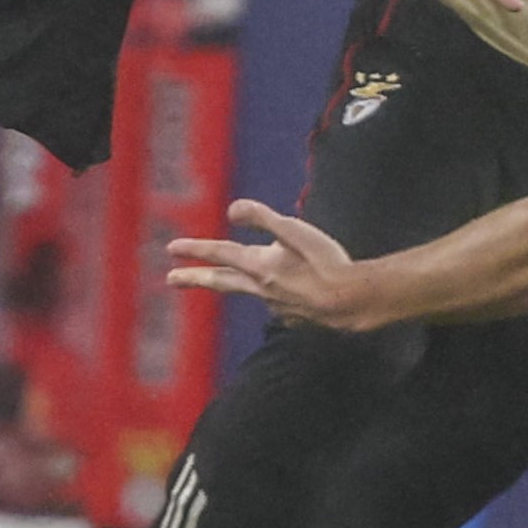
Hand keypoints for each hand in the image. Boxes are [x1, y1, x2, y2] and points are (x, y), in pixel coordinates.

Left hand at [164, 198, 382, 327]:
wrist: (356, 302)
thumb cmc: (328, 262)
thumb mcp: (295, 231)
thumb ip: (263, 218)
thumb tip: (231, 209)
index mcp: (259, 266)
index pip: (219, 253)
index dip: (194, 249)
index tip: (171, 248)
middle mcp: (261, 289)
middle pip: (221, 281)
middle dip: (195, 278)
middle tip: (171, 280)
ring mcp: (277, 306)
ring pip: (249, 292)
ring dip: (235, 284)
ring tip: (229, 279)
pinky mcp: (295, 317)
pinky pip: (277, 304)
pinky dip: (273, 296)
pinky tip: (283, 294)